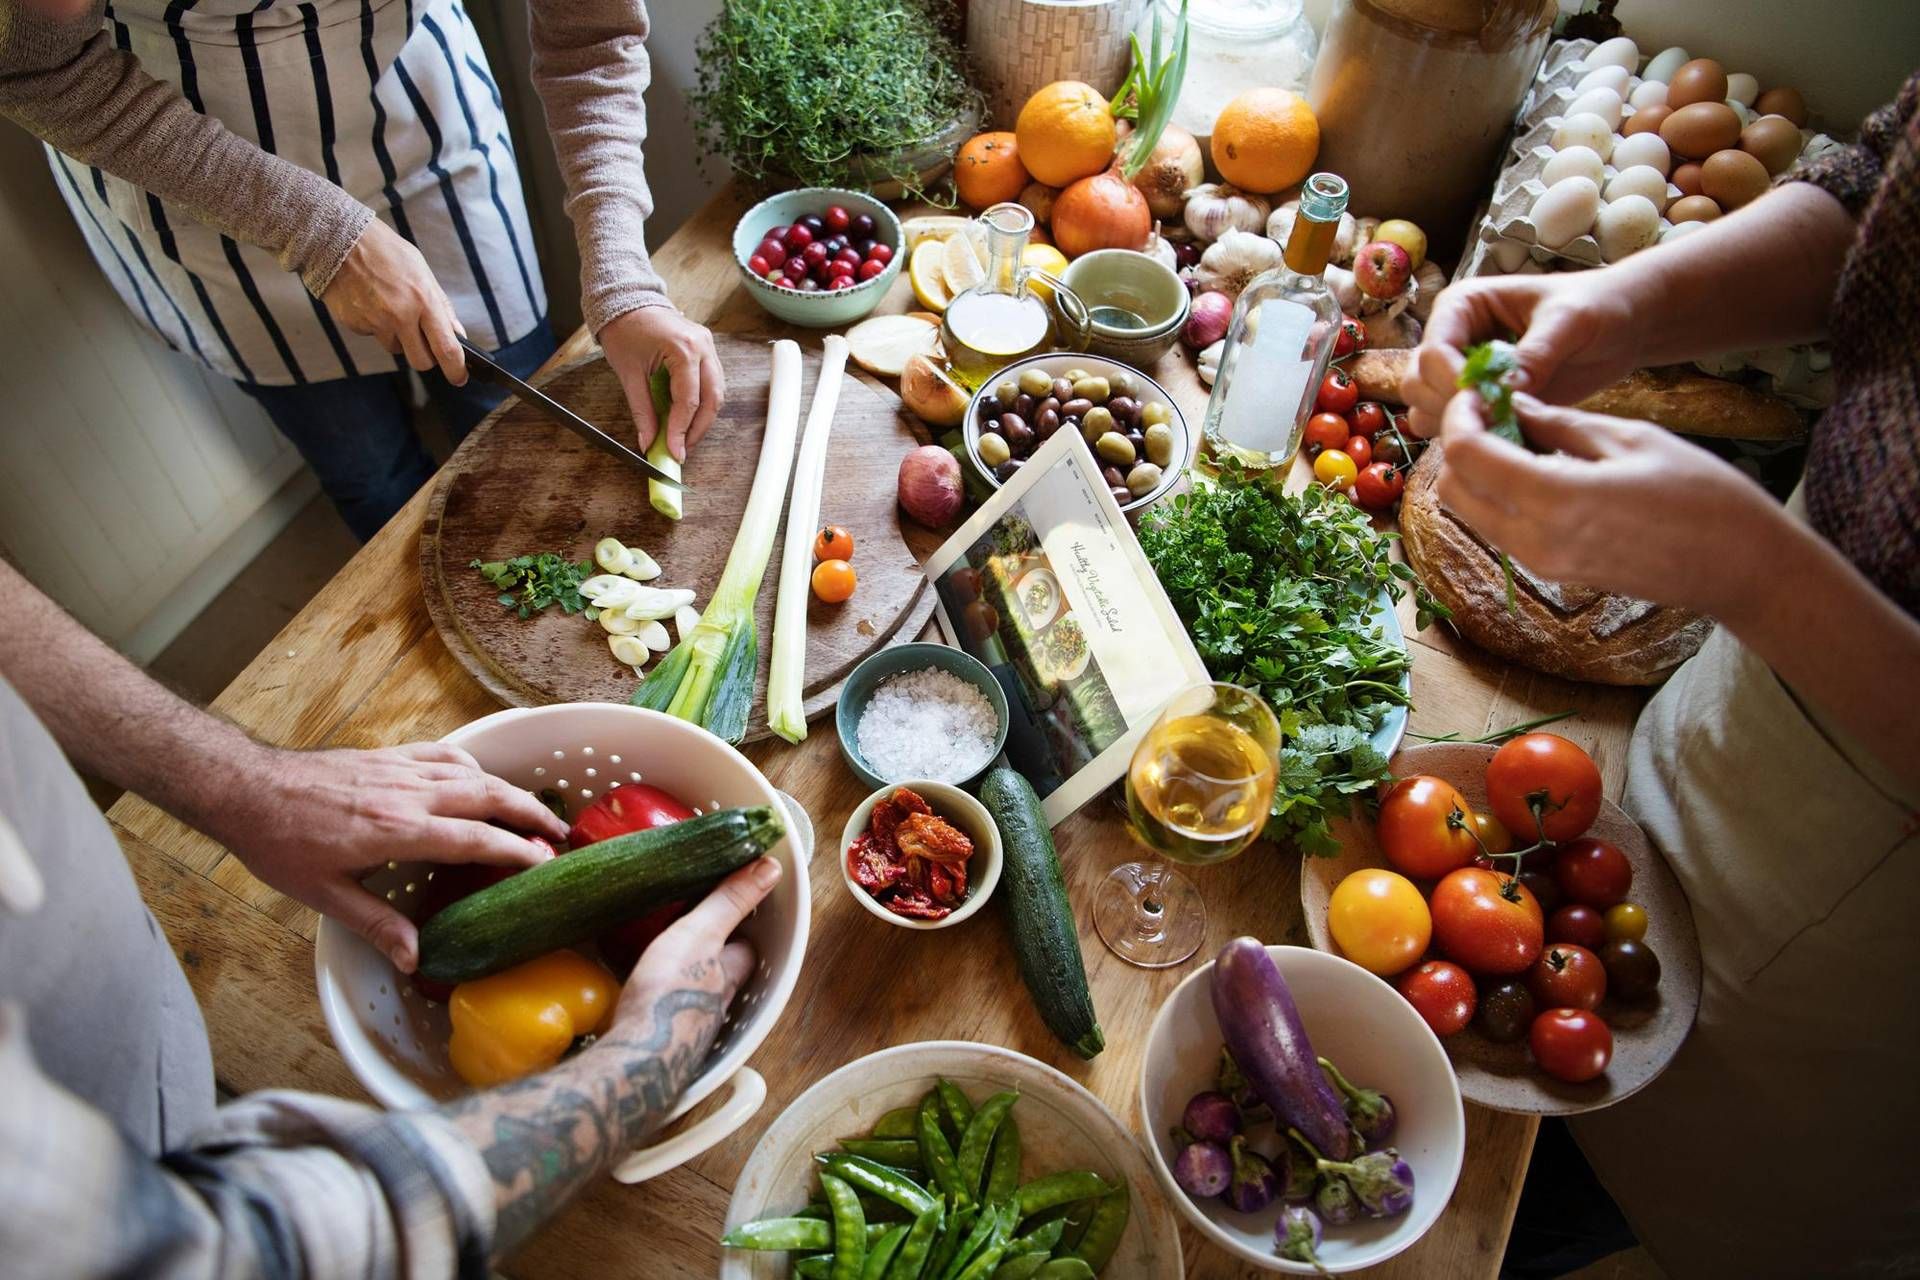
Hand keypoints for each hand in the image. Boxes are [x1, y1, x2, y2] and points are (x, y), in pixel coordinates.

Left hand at [210, 741, 566, 970]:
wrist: (247, 788)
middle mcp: (408, 794)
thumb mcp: (324, 896)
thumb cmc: (281, 845)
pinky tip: (480, 781)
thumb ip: (376, 924)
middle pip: (488, 796)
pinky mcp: (389, 756)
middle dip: (531, 813)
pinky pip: (445, 755)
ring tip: (536, 810)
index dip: (516, 850)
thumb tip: (416, 958)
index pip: (474, 837)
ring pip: (473, 773)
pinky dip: (473, 767)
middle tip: (561, 833)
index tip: (546, 861)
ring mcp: (401, 770)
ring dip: (510, 790)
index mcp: (398, 831)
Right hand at [323, 218, 467, 383]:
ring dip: (399, 337)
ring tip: (390, 307)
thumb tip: (457, 334)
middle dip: (427, 358)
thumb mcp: (422, 272)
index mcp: (423, 300)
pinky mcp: (355, 325)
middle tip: (425, 345)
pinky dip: (376, 326)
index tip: (459, 378)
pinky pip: (373, 336)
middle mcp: (400, 315)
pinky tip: (370, 302)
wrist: (339, 239)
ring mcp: (376, 322)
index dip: (456, 369)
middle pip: (421, 361)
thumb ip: (441, 306)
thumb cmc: (386, 252)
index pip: (446, 348)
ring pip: (396, 348)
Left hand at [600, 305, 724, 460]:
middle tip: (683, 448)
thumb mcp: (629, 374)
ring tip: (685, 436)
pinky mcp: (707, 349)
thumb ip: (642, 410)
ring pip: (717, 392)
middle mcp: (702, 346)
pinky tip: (689, 415)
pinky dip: (703, 401)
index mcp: (682, 349)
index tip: (675, 451)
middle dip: (698, 428)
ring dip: (704, 417)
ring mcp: (708, 346)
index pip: (689, 400)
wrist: (626, 303)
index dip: (682, 430)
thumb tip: (649, 441)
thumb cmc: (625, 332)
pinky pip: (713, 381)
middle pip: (712, 399)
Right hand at [605, 856, 779, 1043]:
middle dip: (713, 956)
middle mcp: (716, 1002)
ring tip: (668, 959)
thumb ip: (731, 901)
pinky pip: (668, 1012)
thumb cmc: (671, 995)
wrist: (636, 1060)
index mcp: (730, 973)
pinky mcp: (662, 1039)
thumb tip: (770, 868)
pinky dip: (662, 998)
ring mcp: (689, 1025)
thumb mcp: (701, 933)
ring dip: (686, 977)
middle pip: (722, 973)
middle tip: (694, 933)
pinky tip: (645, 994)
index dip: (740, 927)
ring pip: (696, 993)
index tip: (730, 907)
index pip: (746, 947)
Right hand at [1404, 273, 1645, 437]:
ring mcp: (1460, 374)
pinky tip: (1514, 436)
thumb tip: (1503, 390)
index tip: (1490, 402)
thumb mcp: (1569, 321)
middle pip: (1416, 384)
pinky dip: (1476, 439)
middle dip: (1451, 406)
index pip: (1433, 350)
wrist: (1620, 326)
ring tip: (1508, 426)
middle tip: (1500, 418)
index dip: (1453, 381)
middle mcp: (1451, 340)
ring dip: (1459, 426)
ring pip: (1425, 411)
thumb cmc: (1595, 306)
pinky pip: (1455, 429)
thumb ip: (1534, 354)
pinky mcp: (1478, 403)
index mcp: (1462, 306)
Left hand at [1434, 389, 1784, 616]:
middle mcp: (1535, 540)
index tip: (1476, 391)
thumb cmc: (1702, 495)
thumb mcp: (1628, 438)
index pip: (1466, 455)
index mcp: (1554, 499)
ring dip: (1474, 472)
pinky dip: (1497, 495)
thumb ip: (1559, 423)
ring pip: (1470, 513)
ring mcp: (1540, 563)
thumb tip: (1509, 404)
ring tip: (1513, 435)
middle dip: (1458, 445)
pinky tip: (1532, 466)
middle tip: (1488, 410)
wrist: (1739, 567)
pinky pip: (1499, 529)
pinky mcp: (1551, 572)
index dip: (1460, 416)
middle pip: (1452, 490)